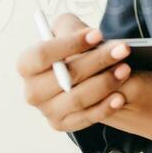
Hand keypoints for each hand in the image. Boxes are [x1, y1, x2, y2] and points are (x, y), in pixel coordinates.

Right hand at [17, 12, 134, 132]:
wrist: (78, 76)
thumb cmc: (72, 49)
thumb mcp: (66, 30)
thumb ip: (70, 27)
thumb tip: (87, 36)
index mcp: (27, 65)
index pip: (42, 54)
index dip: (70, 44)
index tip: (98, 34)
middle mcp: (32, 91)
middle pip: (65, 77)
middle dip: (97, 61)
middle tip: (123, 49)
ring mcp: (47, 111)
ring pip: (78, 98)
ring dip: (105, 83)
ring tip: (125, 69)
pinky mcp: (63, 125)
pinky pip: (86, 118)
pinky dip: (104, 107)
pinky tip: (120, 96)